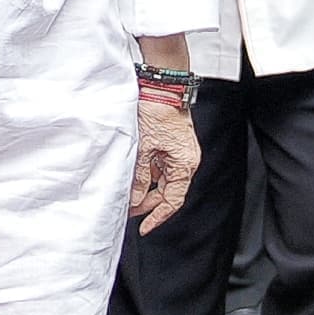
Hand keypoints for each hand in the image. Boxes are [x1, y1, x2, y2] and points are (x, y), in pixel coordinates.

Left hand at [130, 92, 200, 232]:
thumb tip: (135, 199)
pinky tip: (133, 177)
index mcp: (184, 164)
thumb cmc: (157, 112)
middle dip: (148, 204)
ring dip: (146, 188)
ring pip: (162, 180)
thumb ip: (140, 176)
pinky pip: (160, 167)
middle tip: (129, 212)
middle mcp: (185, 161)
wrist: (162, 85)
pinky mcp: (171, 145)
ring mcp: (179, 153)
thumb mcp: (144, 148)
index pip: (173, 200)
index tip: (144, 228)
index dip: (158, 217)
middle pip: (168, 192)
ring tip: (128, 194)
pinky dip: (147, 174)